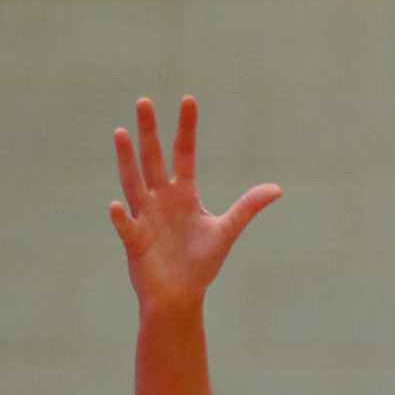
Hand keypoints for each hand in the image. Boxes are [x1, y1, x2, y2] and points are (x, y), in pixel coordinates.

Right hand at [110, 96, 279, 316]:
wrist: (180, 295)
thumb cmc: (200, 262)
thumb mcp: (227, 231)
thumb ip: (247, 207)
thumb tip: (277, 189)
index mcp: (184, 194)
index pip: (184, 153)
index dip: (186, 128)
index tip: (188, 99)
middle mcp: (161, 199)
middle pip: (154, 159)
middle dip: (150, 132)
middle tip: (144, 101)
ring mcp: (145, 217)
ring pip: (134, 182)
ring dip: (127, 160)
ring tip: (120, 133)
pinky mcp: (135, 241)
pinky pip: (126, 226)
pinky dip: (120, 216)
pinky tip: (116, 204)